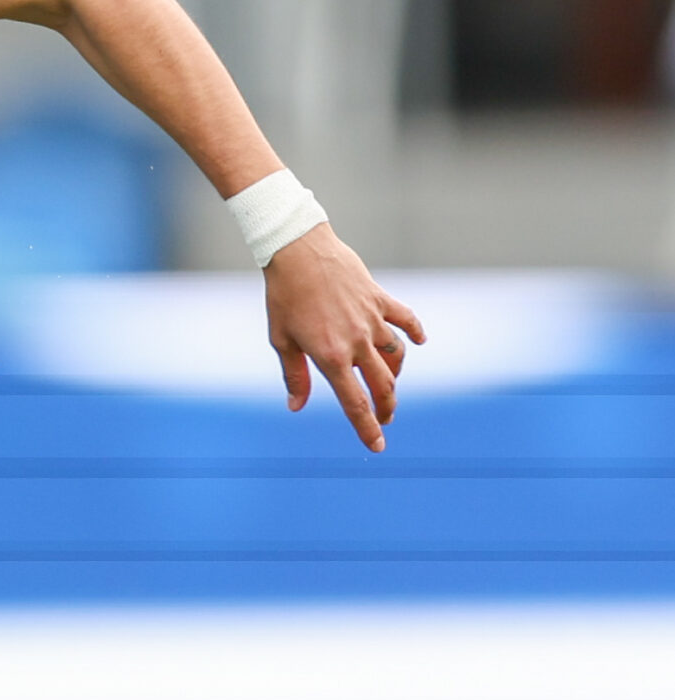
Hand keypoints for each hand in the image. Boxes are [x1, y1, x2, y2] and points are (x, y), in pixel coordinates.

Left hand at [264, 224, 425, 452]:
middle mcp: (357, 342)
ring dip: (396, 375)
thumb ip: (294, 375)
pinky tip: (418, 342)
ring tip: (390, 386)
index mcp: (331, 357)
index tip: (377, 447)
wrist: (299, 251)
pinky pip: (405, 319)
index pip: (354, 402)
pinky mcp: (379, 299)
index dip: (366, 428)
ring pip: (396, 355)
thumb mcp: (281, 340)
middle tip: (385, 420)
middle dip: (386, 408)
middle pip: (383, 385)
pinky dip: (414, 331)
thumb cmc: (284, 297)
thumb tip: (296, 406)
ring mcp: (372, 319)